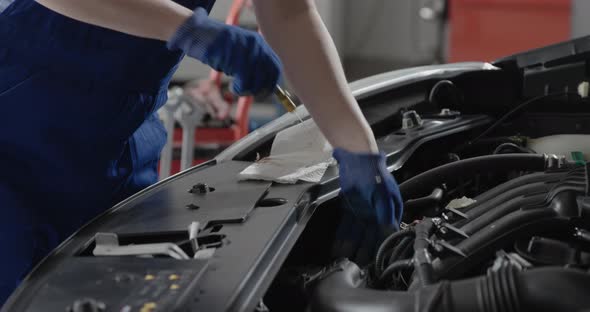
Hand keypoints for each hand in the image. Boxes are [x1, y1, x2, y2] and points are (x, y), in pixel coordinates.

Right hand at [167, 7, 281, 95]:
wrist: (197, 34)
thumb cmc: (217, 48)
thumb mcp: (240, 54)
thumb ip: (253, 65)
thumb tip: (265, 86)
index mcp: (259, 43)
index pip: (276, 66)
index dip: (272, 82)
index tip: (264, 92)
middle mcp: (255, 44)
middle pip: (269, 73)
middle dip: (262, 88)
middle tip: (249, 93)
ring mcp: (245, 48)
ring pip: (257, 78)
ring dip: (248, 90)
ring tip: (237, 90)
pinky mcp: (233, 54)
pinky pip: (244, 78)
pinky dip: (240, 88)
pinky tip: (233, 88)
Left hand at [331, 148, 403, 263]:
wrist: (357, 156)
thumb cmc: (373, 173)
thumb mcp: (381, 195)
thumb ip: (384, 216)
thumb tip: (389, 234)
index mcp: (390, 209)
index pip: (385, 233)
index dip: (380, 247)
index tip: (374, 261)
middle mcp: (378, 212)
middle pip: (371, 235)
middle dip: (364, 251)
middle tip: (356, 266)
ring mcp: (364, 210)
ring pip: (358, 232)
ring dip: (352, 246)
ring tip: (345, 260)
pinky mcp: (352, 208)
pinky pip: (347, 225)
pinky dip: (343, 236)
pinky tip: (339, 246)